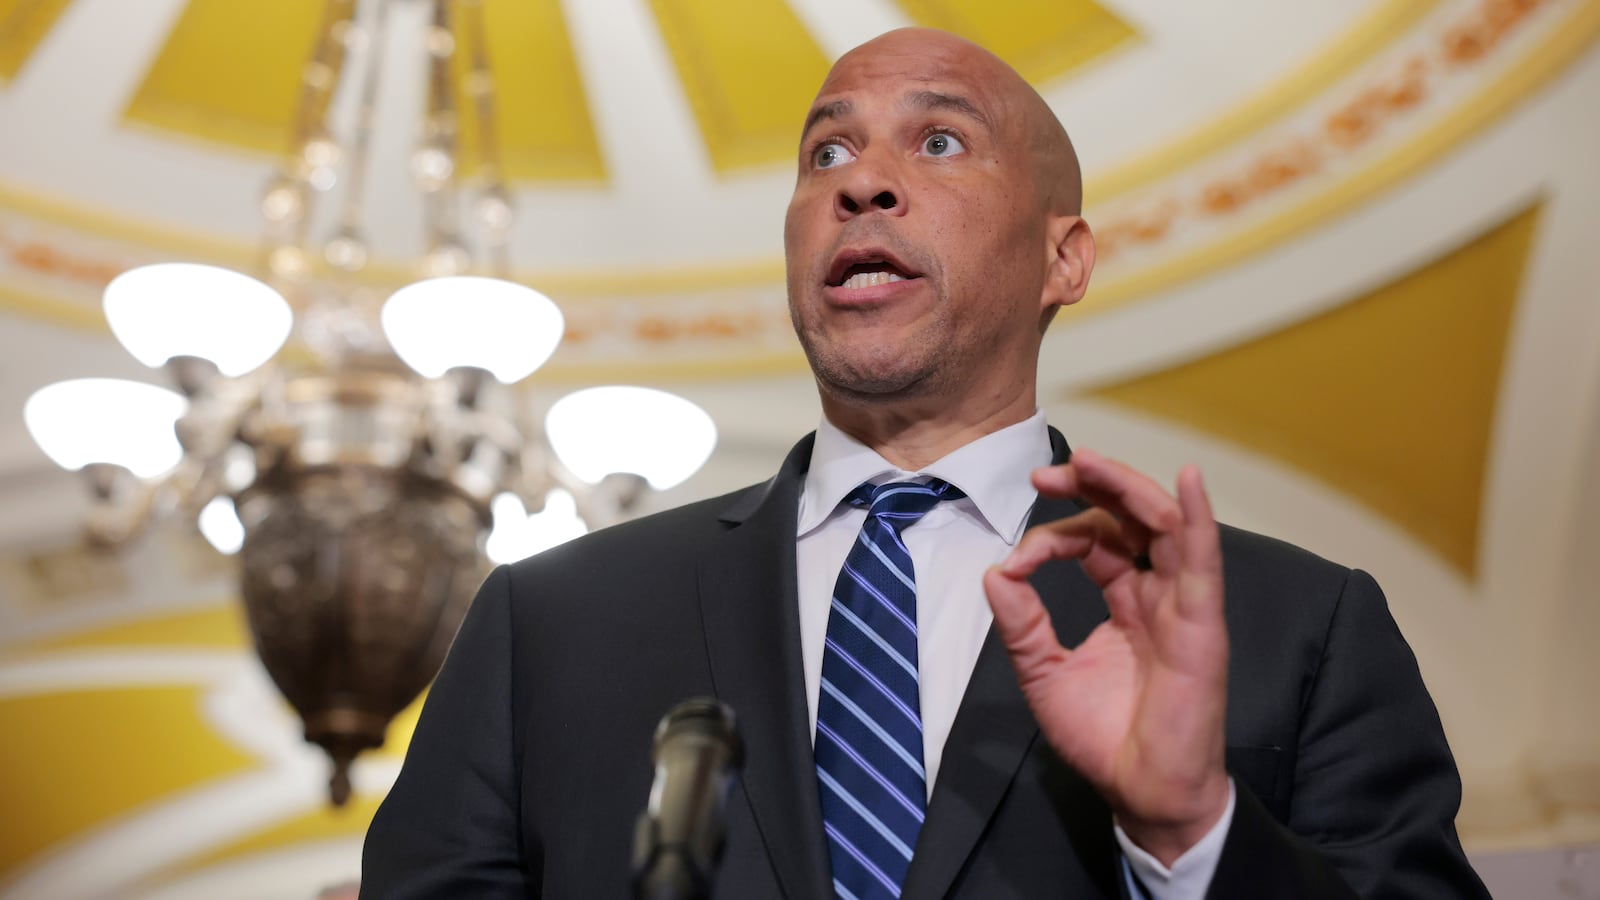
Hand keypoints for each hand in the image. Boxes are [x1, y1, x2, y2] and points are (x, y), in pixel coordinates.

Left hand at [982, 448, 1229, 864]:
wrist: (1142, 792)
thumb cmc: (1103, 738)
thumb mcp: (1043, 673)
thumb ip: (1021, 623)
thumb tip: (994, 572)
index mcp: (1125, 600)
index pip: (1096, 540)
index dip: (1055, 535)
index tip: (1016, 562)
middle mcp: (1157, 593)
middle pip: (1132, 517)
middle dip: (1093, 485)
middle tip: (1046, 474)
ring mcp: (1182, 605)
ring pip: (1164, 525)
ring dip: (1128, 486)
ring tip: (1089, 462)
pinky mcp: (1202, 624)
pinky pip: (1203, 562)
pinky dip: (1197, 517)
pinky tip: (1187, 480)